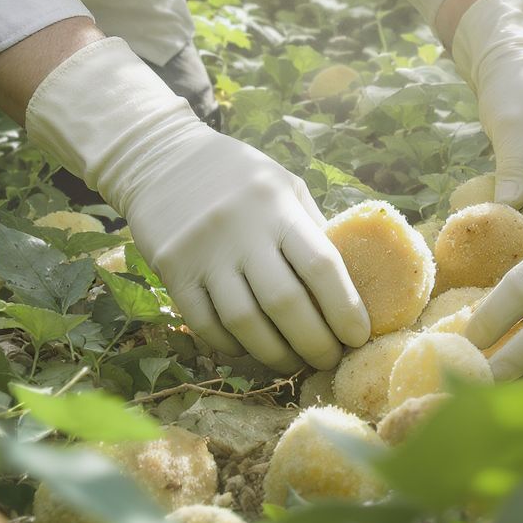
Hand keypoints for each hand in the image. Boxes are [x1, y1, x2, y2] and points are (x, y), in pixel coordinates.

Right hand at [26, 38, 369, 371]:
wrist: (162, 158)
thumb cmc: (238, 176)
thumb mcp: (284, 186)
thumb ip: (312, 229)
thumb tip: (351, 284)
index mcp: (278, 206)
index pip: (321, 266)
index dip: (345, 308)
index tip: (360, 337)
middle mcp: (242, 230)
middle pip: (285, 303)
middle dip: (315, 343)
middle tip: (331, 361)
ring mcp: (203, 252)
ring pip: (245, 323)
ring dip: (276, 355)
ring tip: (295, 364)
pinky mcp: (172, 271)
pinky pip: (206, 325)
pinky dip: (234, 348)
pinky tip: (252, 352)